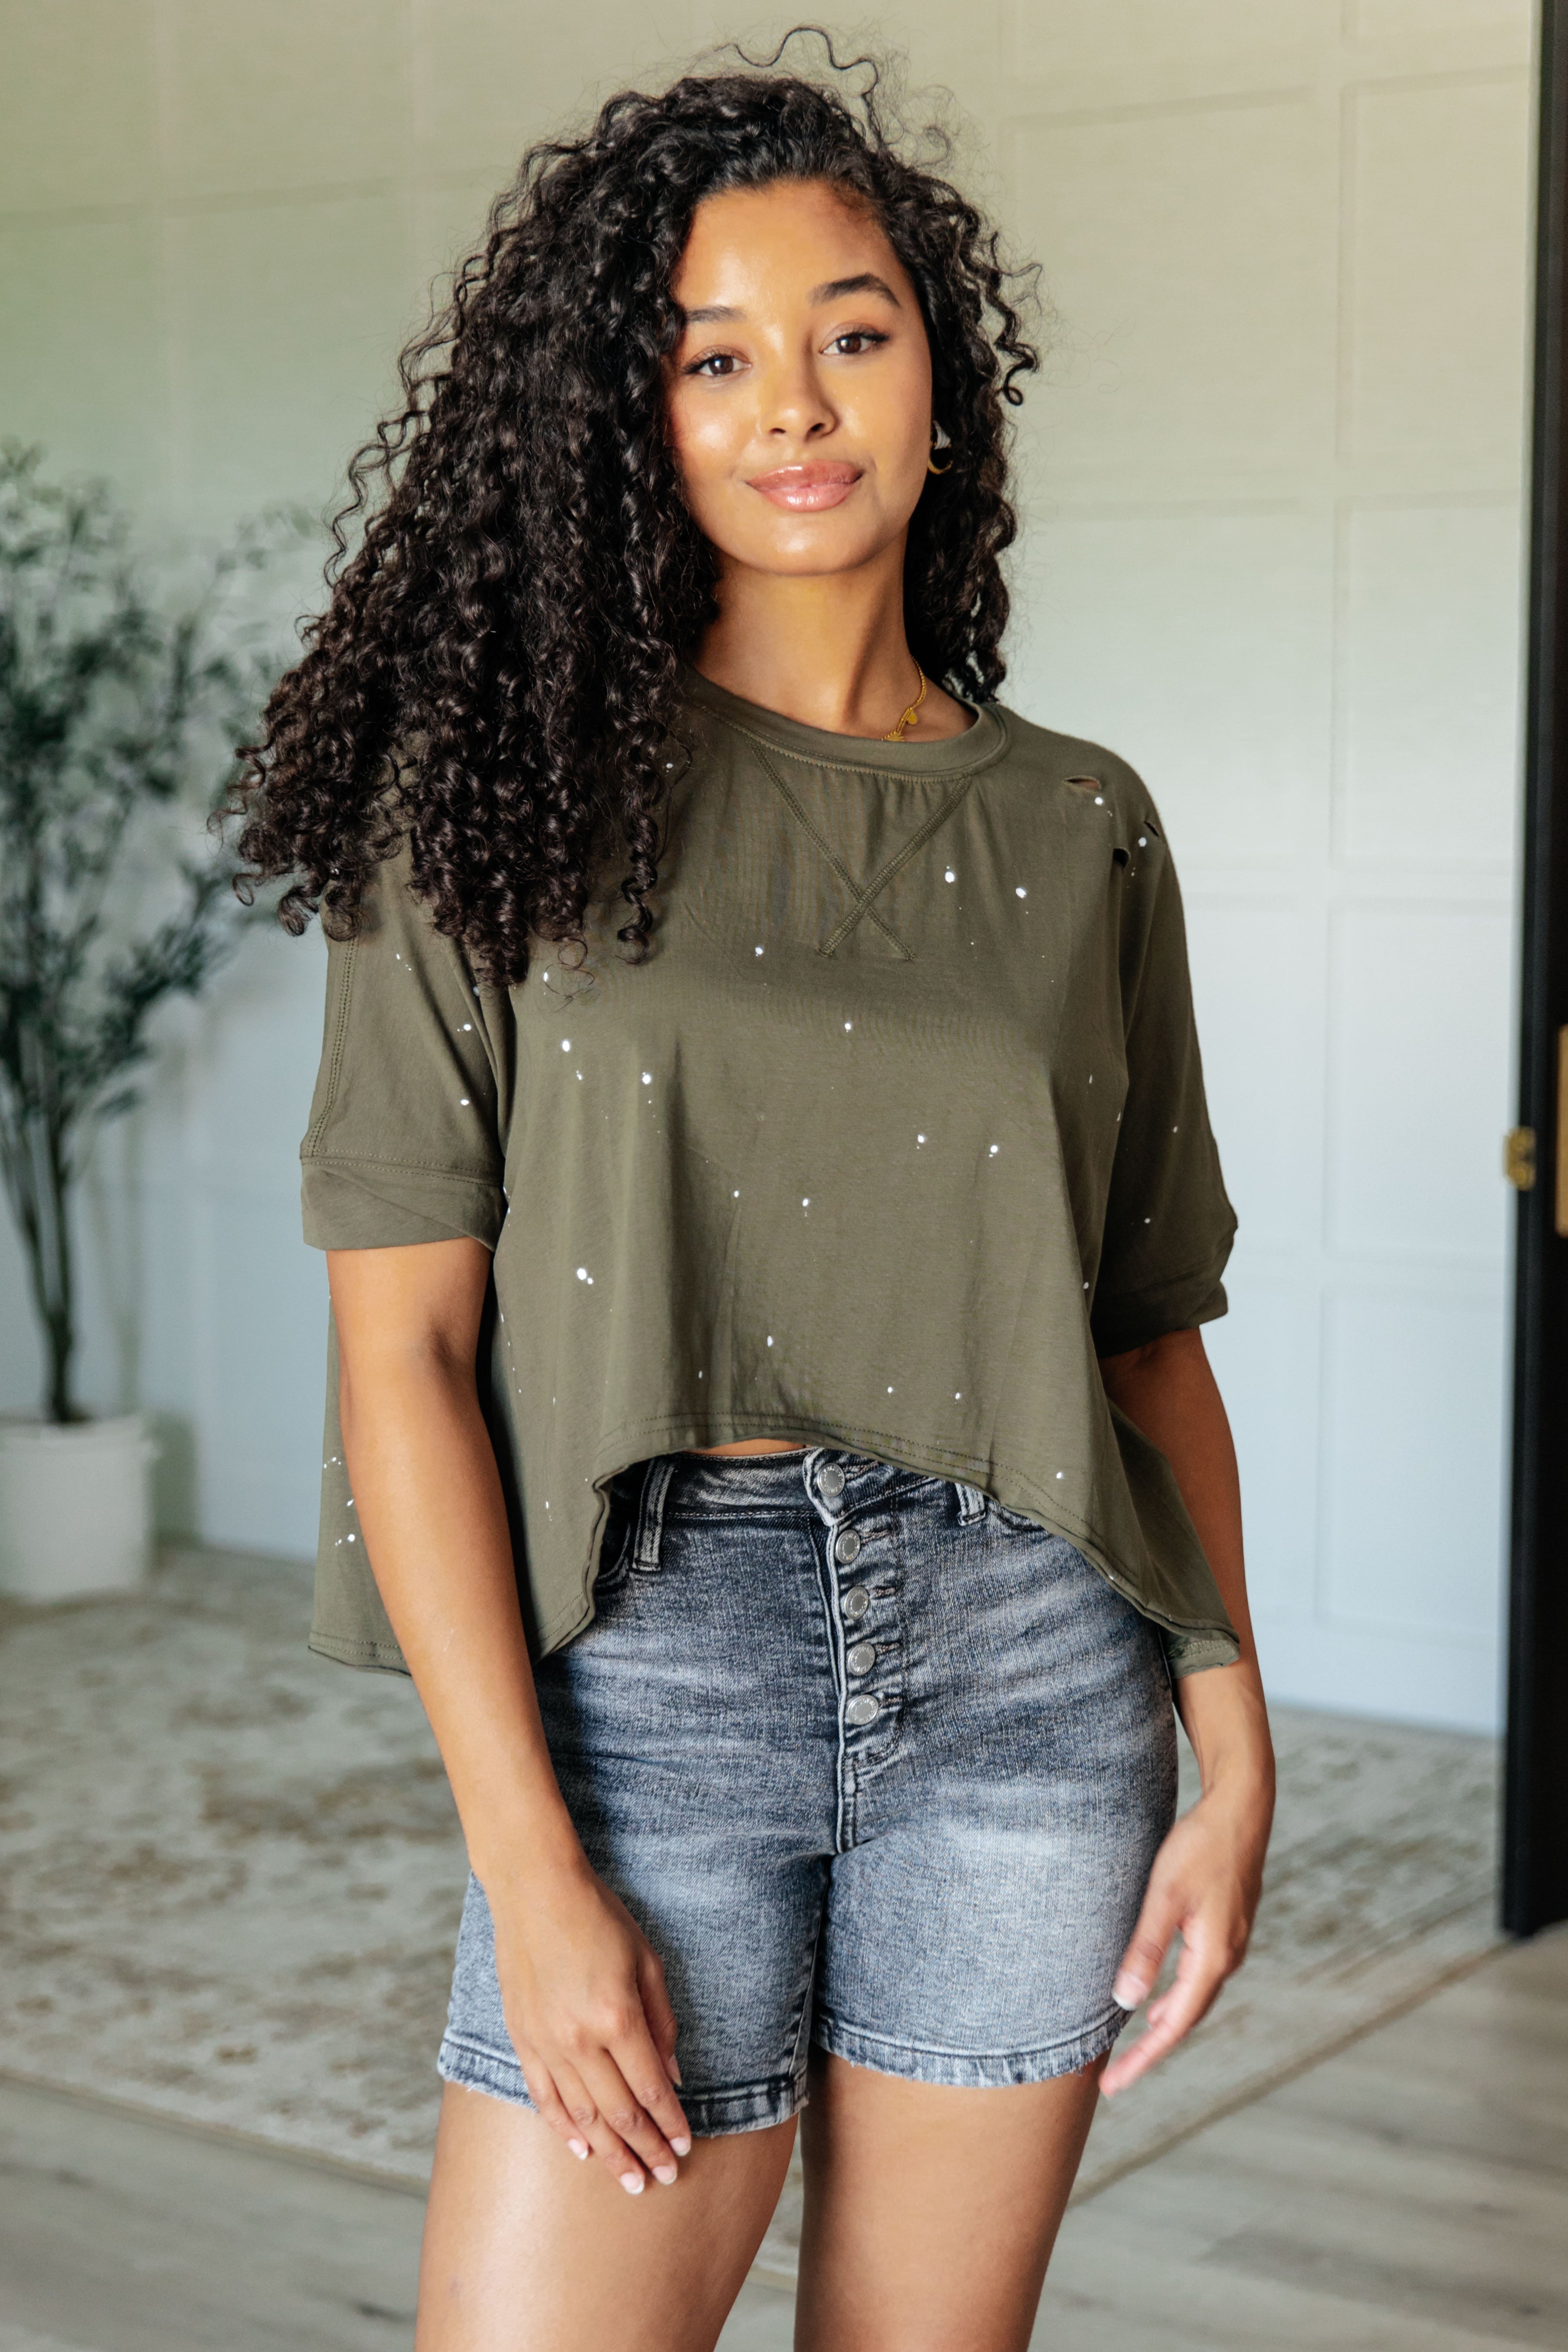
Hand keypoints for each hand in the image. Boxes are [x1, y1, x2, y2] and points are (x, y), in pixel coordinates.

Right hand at [487, 1851, 690, 2192]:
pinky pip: (544, 2098)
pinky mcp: (522, 2039)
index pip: (651, 2091)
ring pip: (581, 2116)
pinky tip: (582, 2152)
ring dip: (609, 2154)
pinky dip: (563, 2130)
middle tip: (663, 2179)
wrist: (535, 1891)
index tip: (684, 2149)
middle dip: (645, 2151)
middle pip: (618, 2114)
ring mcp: (546, 2043)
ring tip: (630, 2180)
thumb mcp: (647, 1961)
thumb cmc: (600, 1919)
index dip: (669, 2125)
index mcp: (617, 2017)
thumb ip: (662, 2023)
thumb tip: (673, 2077)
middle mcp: (580, 2039)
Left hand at [1099, 1766, 1271, 2097]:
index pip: (1173, 2025)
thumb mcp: (1164, 1896)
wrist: (1241, 1810)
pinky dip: (1177, 1996)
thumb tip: (1126, 2001)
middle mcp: (1227, 1958)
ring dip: (1166, 2023)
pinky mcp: (1226, 1928)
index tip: (1112, 2086)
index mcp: (1213, 1957)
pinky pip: (1199, 1977)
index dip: (1142, 2059)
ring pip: (1194, 1998)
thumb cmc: (1200, 1847)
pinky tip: (1161, 1996)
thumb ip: (1147, 1948)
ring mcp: (1231, 1943)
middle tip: (1115, 2075)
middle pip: (1186, 2019)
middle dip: (1151, 2050)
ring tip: (1134, 2046)